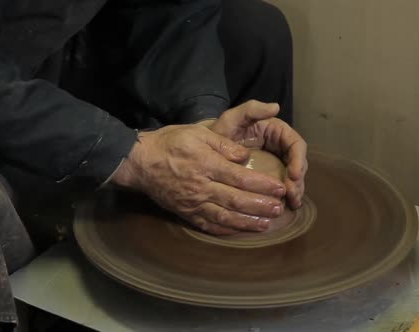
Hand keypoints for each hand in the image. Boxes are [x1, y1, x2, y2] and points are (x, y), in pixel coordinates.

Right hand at [110, 124, 286, 234]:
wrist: (139, 162)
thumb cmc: (169, 143)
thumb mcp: (197, 133)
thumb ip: (223, 144)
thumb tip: (245, 157)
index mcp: (206, 164)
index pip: (241, 178)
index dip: (263, 185)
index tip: (279, 187)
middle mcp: (202, 187)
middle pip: (237, 200)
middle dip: (261, 206)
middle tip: (279, 208)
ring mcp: (193, 203)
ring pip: (225, 217)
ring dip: (247, 222)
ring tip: (266, 224)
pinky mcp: (186, 213)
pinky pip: (208, 225)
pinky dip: (226, 230)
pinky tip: (240, 231)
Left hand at [207, 100, 307, 208]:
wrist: (205, 151)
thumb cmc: (219, 132)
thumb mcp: (232, 118)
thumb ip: (251, 110)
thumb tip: (276, 106)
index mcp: (276, 132)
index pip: (296, 144)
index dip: (298, 160)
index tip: (293, 175)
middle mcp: (280, 146)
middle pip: (298, 163)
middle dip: (298, 179)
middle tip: (292, 194)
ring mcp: (275, 162)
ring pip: (294, 176)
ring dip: (295, 190)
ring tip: (291, 203)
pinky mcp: (269, 175)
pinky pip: (282, 185)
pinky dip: (287, 196)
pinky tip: (287, 206)